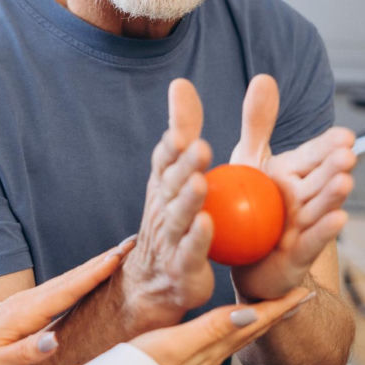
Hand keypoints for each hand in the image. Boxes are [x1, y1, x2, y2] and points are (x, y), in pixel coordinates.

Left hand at [0, 238, 135, 364]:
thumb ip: (26, 352)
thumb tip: (53, 341)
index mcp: (24, 313)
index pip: (66, 290)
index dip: (93, 273)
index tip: (117, 256)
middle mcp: (28, 300)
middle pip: (71, 276)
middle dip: (101, 259)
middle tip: (130, 243)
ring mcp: (27, 301)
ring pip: (67, 279)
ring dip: (94, 265)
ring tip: (119, 253)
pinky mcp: (27, 306)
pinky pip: (62, 286)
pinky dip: (81, 276)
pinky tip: (92, 274)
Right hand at [120, 78, 214, 329]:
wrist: (156, 281)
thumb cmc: (174, 218)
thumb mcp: (176, 171)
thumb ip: (183, 129)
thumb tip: (179, 82)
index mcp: (163, 184)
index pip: (164, 160)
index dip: (170, 147)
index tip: (180, 132)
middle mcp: (163, 208)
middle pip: (172, 184)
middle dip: (184, 165)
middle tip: (200, 146)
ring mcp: (171, 239)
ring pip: (179, 216)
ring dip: (189, 199)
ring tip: (200, 182)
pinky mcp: (183, 267)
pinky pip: (190, 252)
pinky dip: (197, 239)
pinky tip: (207, 225)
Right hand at [131, 286, 312, 364]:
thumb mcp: (178, 342)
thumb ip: (213, 329)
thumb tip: (251, 313)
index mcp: (215, 345)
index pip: (256, 321)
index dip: (280, 306)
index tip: (303, 291)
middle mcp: (214, 352)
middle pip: (255, 328)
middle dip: (279, 311)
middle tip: (300, 295)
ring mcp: (202, 356)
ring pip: (241, 333)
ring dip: (262, 318)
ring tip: (275, 306)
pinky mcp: (188, 355)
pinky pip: (225, 337)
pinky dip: (238, 324)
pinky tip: (232, 321)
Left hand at [229, 74, 354, 300]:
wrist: (243, 260)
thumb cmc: (246, 204)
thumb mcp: (248, 158)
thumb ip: (258, 122)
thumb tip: (265, 77)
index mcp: (294, 173)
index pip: (314, 155)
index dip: (328, 146)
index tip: (346, 134)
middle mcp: (305, 198)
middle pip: (321, 179)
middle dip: (334, 167)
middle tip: (349, 153)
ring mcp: (305, 226)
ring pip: (321, 208)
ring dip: (334, 196)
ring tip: (346, 181)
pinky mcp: (298, 253)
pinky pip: (311, 241)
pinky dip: (324, 231)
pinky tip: (338, 219)